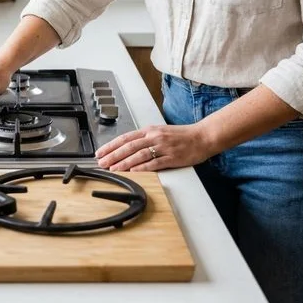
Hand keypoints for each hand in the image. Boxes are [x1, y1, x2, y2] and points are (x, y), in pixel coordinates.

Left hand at [95, 124, 216, 171]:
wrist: (202, 136)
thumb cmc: (182, 136)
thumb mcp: (160, 132)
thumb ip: (145, 139)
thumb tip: (127, 147)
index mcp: (150, 131)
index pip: (125, 138)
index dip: (111, 145)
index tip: (100, 152)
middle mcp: (154, 137)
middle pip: (129, 146)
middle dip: (112, 155)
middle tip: (101, 162)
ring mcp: (163, 147)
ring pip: (139, 154)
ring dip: (124, 162)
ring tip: (113, 168)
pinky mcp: (172, 158)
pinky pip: (154, 163)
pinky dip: (142, 167)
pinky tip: (133, 171)